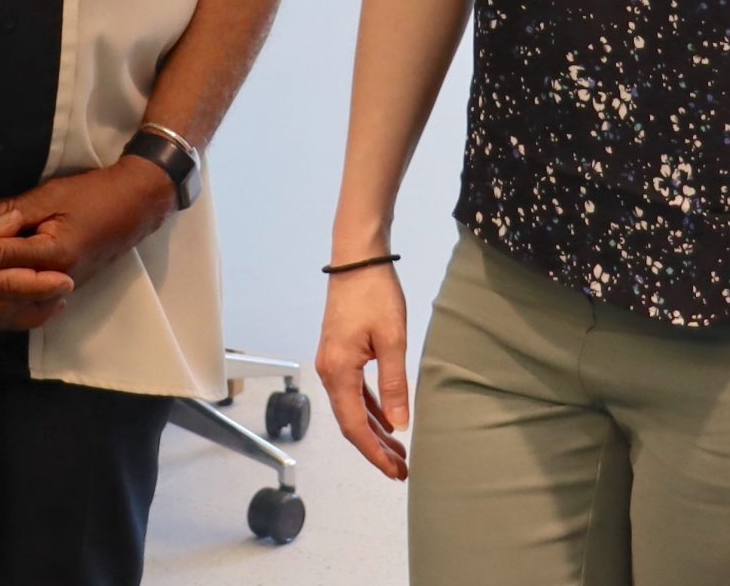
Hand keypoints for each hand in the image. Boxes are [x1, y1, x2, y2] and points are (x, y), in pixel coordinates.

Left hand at [0, 160, 175, 328]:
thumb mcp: (51, 194)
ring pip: (12, 314)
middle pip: (2, 300)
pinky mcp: (61, 293)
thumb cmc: (95, 194)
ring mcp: (60, 292)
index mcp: (54, 253)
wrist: (137, 206)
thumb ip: (8, 209)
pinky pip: (25, 313)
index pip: (1, 258)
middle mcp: (56, 281)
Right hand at [314, 262, 410, 479]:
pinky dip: (370, 408)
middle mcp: (328, 371)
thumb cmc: (375, 294)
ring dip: (374, 430)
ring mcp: (332, 361)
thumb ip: (393, 384)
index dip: (374, 453)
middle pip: (350, 421)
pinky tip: (387, 419)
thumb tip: (399, 425)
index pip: (354, 426)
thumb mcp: (392, 340)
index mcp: (337, 371)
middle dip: (375, 448)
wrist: (357, 258)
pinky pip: (353, 390)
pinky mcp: (340, 352)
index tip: (395, 471)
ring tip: (399, 451)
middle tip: (401, 469)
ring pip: (352, 407)